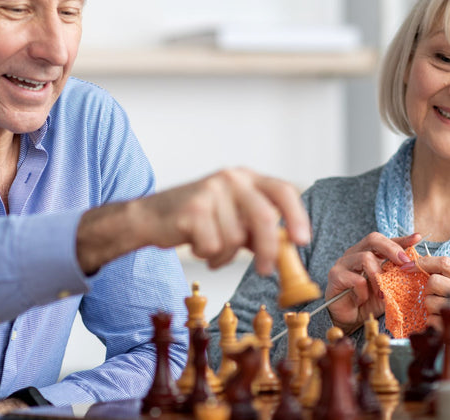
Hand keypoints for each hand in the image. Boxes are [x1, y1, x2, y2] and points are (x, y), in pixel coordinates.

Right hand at [76, 168, 309, 275]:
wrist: (148, 217)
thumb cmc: (194, 219)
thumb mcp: (231, 218)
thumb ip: (257, 229)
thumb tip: (288, 251)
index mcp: (245, 177)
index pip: (282, 190)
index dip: (296, 216)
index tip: (301, 241)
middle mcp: (230, 179)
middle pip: (264, 217)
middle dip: (268, 250)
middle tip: (266, 270)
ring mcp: (211, 192)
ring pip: (235, 239)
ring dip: (225, 255)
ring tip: (211, 249)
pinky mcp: (193, 209)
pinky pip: (214, 246)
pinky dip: (209, 256)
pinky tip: (197, 246)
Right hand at [325, 232, 420, 333]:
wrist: (349, 320)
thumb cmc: (369, 302)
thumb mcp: (388, 287)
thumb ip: (398, 276)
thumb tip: (416, 266)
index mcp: (368, 253)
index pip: (385, 240)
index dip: (401, 239)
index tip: (417, 238)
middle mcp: (354, 253)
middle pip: (373, 239)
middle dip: (392, 249)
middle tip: (405, 263)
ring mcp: (343, 263)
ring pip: (365, 258)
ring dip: (379, 277)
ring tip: (382, 294)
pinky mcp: (336, 276)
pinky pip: (357, 280)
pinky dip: (364, 292)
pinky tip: (362, 300)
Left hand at [415, 256, 449, 362]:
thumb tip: (425, 267)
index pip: (445, 263)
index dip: (423, 262)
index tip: (410, 265)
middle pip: (432, 281)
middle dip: (429, 290)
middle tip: (438, 298)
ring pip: (428, 300)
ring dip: (431, 308)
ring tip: (445, 314)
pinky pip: (429, 319)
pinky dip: (433, 322)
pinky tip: (445, 325)